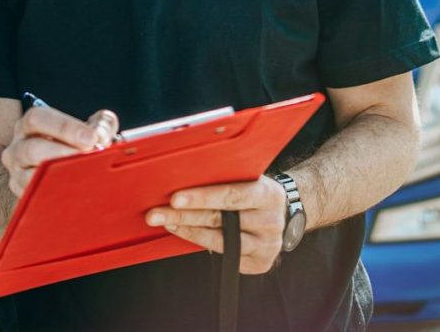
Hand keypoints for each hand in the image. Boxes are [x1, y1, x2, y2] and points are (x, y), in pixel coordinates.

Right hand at [1, 105, 117, 198]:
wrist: (62, 171)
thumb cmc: (74, 146)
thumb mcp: (87, 129)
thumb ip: (101, 125)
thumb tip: (103, 135)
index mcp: (28, 126)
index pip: (37, 119)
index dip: (64, 127)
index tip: (91, 137)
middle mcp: (16, 149)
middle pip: (32, 149)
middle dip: (63, 153)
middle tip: (90, 157)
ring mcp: (16, 176)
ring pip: (30, 178)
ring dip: (60, 178)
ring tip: (85, 176)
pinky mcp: (23, 200)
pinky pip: (35, 201)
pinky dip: (57, 198)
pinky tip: (78, 194)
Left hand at [144, 176, 286, 273]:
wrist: (284, 212)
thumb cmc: (253, 188)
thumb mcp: (247, 176)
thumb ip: (224, 176)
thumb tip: (179, 174)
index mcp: (268, 194)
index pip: (231, 195)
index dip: (202, 197)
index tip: (175, 198)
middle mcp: (271, 222)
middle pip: (220, 220)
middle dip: (184, 216)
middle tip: (155, 214)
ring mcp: (268, 246)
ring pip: (220, 241)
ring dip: (187, 231)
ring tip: (165, 221)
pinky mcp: (260, 264)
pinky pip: (225, 256)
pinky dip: (201, 243)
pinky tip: (183, 233)